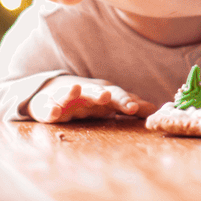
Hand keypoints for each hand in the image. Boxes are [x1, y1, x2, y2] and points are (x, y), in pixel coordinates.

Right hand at [26, 76, 155, 122]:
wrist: (51, 91)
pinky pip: (47, 108)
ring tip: (75, 89)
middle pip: (93, 91)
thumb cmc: (87, 99)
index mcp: (101, 93)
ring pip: (68, 94)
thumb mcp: (107, 103)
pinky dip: (50, 108)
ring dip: (71, 91)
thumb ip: (128, 105)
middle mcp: (85, 93)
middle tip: (106, 96)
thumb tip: (154, 109)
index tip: (135, 109)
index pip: (116, 95)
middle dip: (99, 93)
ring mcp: (65, 98)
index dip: (125, 101)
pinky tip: (53, 112)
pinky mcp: (46, 106)